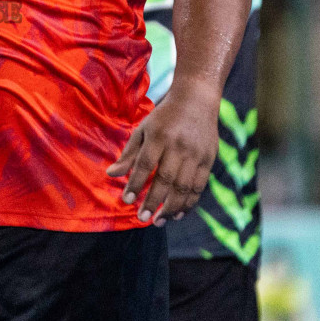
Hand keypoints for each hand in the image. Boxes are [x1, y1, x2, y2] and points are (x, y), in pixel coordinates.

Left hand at [107, 78, 219, 224]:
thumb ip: (129, 154)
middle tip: (143, 218)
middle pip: (166, 179)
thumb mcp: (143, 129)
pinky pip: (199, 186)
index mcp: (158, 136)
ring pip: (184, 187)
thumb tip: (111, 175)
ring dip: (171, 208)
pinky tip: (178, 213)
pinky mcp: (208, 160)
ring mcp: (196, 154)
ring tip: (159, 221)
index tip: (126, 201)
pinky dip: (189, 203)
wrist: (196, 100)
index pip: (145, 165)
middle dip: (153, 202)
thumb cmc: (164, 117)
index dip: (135, 184)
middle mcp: (178, 146)